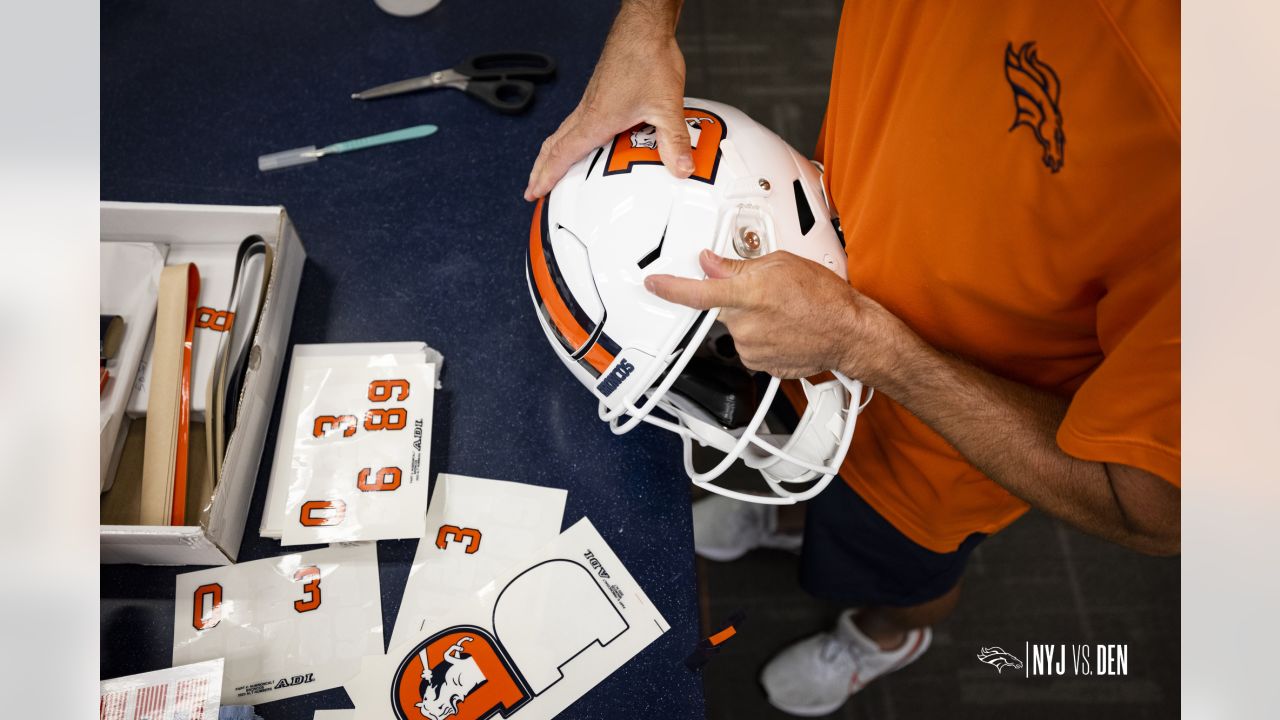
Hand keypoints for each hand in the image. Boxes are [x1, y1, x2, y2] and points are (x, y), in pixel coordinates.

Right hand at [523, 2, 690, 200]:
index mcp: (597, 119)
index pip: (563, 154)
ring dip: (553, 154)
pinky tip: (581, 142)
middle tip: (532, 189)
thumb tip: (682, 169)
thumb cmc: (647, 58)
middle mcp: (588, 111)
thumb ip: (674, 140)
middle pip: (554, 145)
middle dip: (541, 169)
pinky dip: (568, 138)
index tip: (533, 191)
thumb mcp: (666, 105)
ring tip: (549, 170)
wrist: (644, 28)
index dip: (547, 176)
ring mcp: (592, 101)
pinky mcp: (600, 93)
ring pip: (563, 132)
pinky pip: (576, 121)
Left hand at [644, 250, 910, 383]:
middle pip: (720, 310)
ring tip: (782, 313)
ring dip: (750, 320)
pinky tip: (783, 330)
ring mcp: (751, 348)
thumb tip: (712, 263)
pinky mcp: (760, 365)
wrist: (850, 334)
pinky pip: (749, 347)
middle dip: (735, 301)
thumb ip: (740, 266)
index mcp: (748, 295)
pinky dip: (761, 337)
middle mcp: (745, 325)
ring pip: (735, 329)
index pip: (697, 293)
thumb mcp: (783, 264)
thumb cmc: (825, 298)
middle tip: (766, 296)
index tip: (654, 284)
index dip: (670, 288)